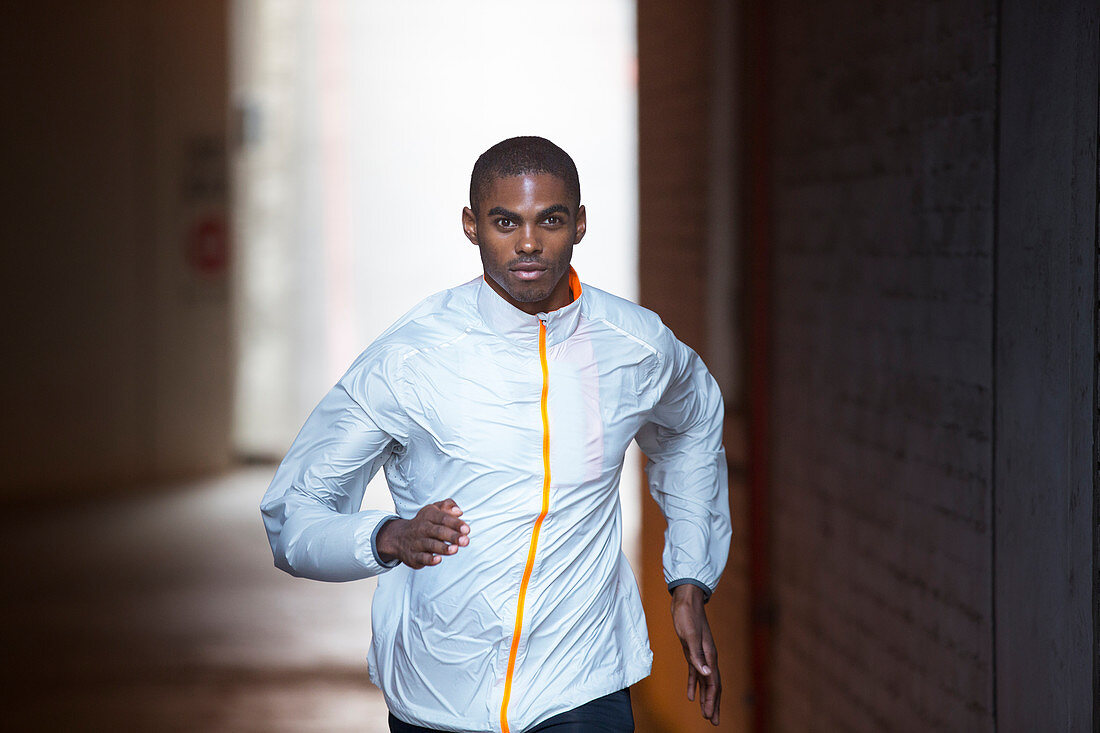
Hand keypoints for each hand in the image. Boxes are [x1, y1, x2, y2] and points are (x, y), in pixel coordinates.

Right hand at [375, 498, 469, 568]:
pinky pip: (421, 558)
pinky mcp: (413, 556)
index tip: (467, 529)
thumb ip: (448, 506)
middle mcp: (422, 528)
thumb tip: (459, 511)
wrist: (399, 537)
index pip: (443, 518)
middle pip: (438, 531)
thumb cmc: (424, 523)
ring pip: (431, 545)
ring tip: (455, 549)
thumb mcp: (434, 510)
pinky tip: (438, 559)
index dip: (456, 523)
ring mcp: (417, 543)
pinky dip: (429, 559)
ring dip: (443, 548)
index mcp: (429, 515)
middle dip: (452, 536)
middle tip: (465, 540)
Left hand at [671, 583, 719, 724]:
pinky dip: (693, 685)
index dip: (711, 700)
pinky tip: (691, 696)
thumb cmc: (687, 616)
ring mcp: (701, 654)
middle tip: (713, 721)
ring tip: (706, 713)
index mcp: (709, 655)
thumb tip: (706, 674)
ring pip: (705, 681)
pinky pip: (695, 673)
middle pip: (712, 685)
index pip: (713, 683)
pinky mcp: (692, 651)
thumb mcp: (689, 636)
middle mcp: (708, 657)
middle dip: (713, 704)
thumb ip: (697, 656)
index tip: (709, 716)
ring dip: (706, 697)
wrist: (685, 600)